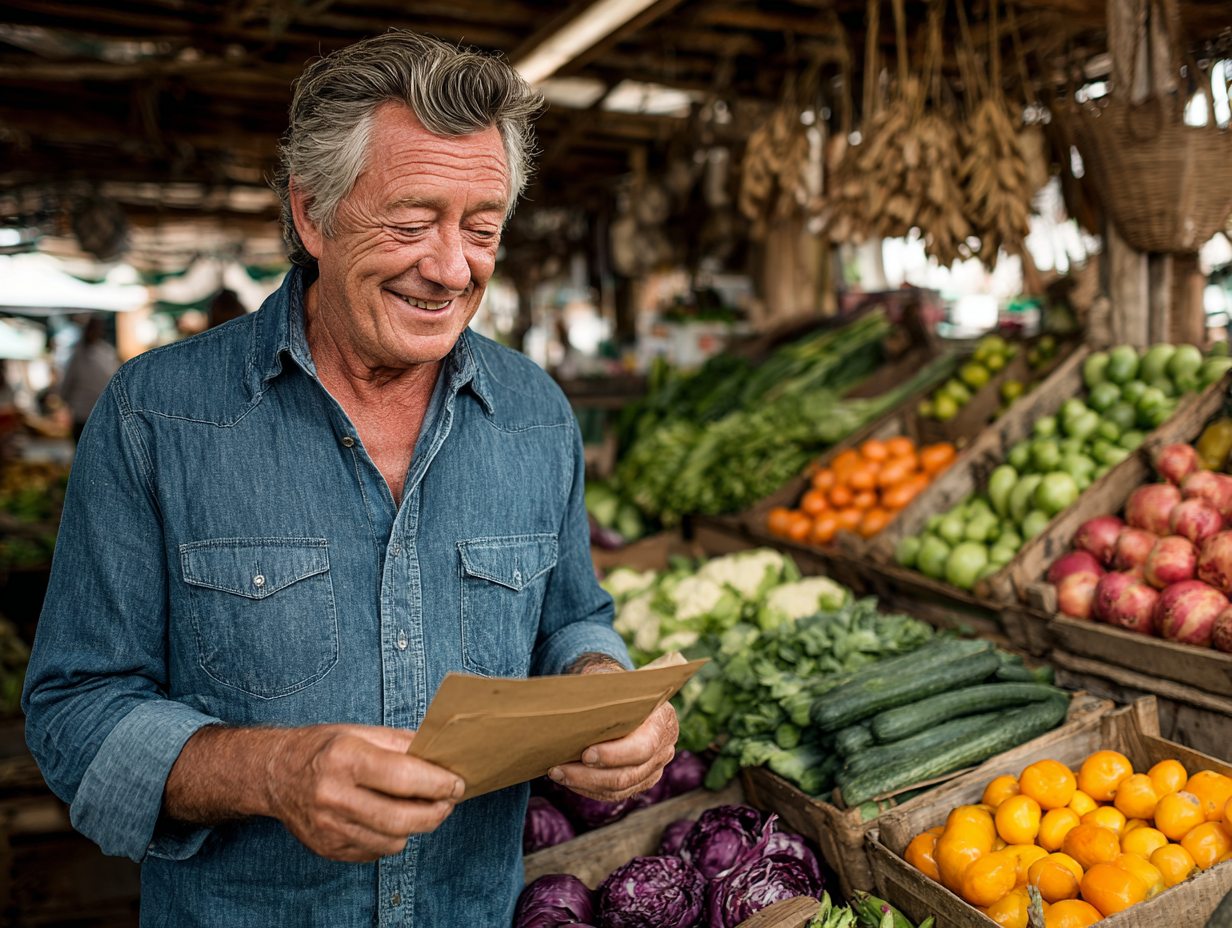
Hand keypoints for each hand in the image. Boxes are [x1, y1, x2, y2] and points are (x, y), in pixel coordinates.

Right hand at [264, 724, 464, 861]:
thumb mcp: (361, 732)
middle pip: (401, 818)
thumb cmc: (324, 748)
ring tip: (417, 807)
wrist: (275, 775)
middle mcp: (333, 796)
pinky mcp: (328, 849)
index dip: (438, 783)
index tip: (457, 783)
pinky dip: (390, 837)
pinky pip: (376, 851)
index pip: (403, 777)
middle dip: (436, 812)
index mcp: (345, 759)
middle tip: (448, 801)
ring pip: (393, 840)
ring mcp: (328, 828)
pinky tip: (386, 818)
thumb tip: (442, 756)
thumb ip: (403, 744)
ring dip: (415, 826)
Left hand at [549, 700, 678, 802]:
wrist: (625, 698)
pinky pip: (615, 794)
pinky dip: (589, 789)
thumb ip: (602, 695)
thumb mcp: (612, 684)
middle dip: (591, 775)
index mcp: (663, 720)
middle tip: (559, 769)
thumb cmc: (615, 688)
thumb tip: (572, 708)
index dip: (614, 754)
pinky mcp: (641, 782)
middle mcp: (664, 748)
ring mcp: (654, 769)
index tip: (585, 753)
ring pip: (620, 789)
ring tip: (557, 773)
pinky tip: (568, 779)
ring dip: (584, 784)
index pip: (643, 747)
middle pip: (629, 775)